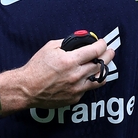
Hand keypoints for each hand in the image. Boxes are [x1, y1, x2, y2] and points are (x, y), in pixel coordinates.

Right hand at [0, 38, 114, 111]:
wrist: (27, 88)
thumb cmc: (36, 67)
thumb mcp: (50, 47)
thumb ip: (67, 42)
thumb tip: (80, 39)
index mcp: (70, 61)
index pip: (95, 51)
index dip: (102, 45)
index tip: (103, 42)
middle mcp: (76, 75)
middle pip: (101, 64)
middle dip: (108, 55)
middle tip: (110, 51)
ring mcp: (76, 88)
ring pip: (99, 79)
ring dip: (103, 70)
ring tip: (105, 65)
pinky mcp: (74, 98)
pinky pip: (87, 88)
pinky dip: (88, 81)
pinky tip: (87, 77)